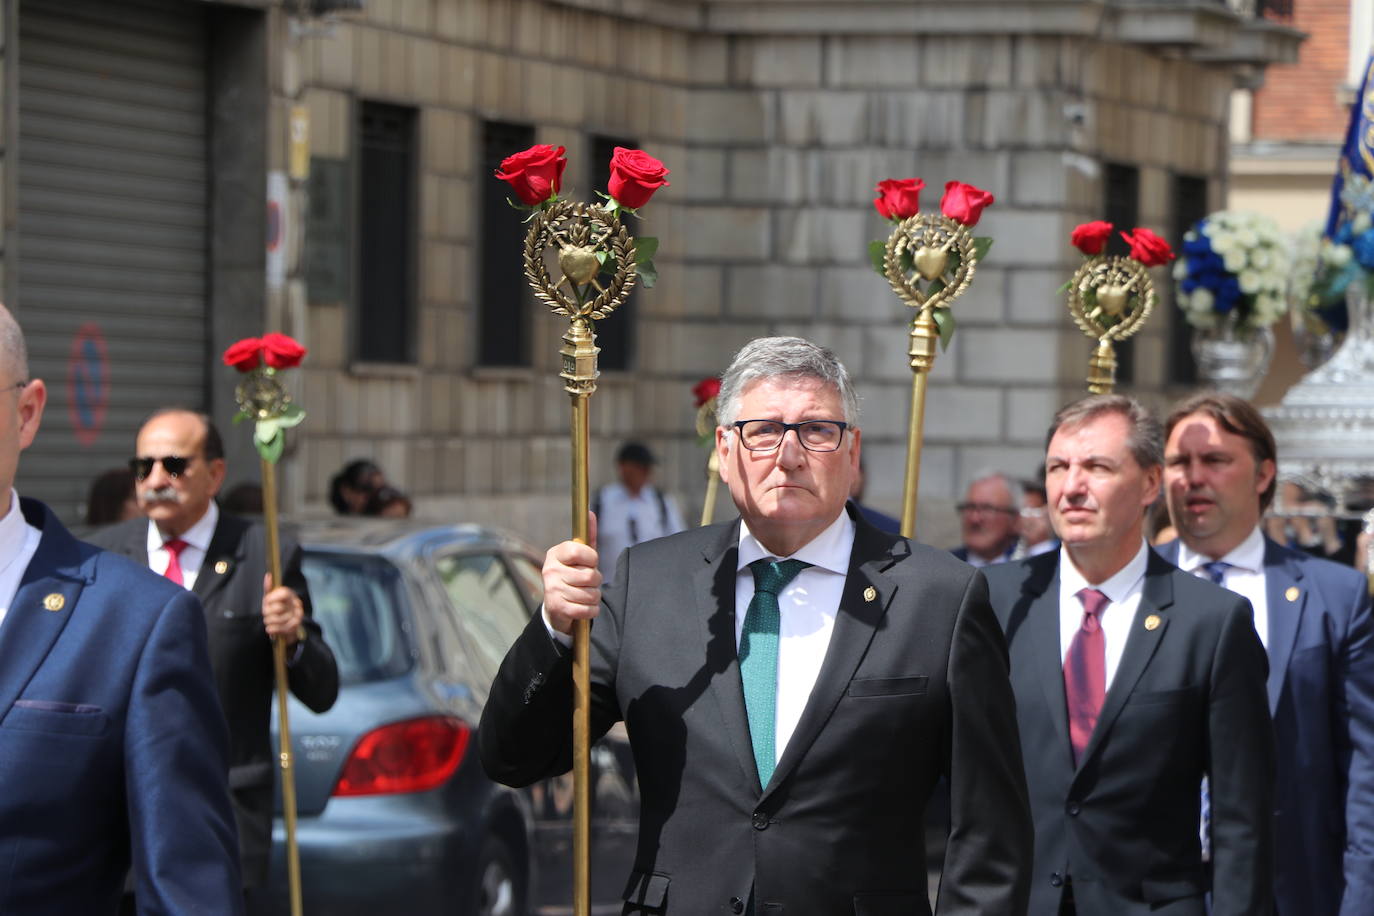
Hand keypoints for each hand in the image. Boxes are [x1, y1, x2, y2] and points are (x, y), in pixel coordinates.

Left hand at [262, 575, 304, 643]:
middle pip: (278, 608)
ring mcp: (297, 616)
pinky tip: (271, 628)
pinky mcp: (295, 627)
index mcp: (291, 594)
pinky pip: (279, 628)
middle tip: (266, 614)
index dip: (272, 598)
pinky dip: (272, 629)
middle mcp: (296, 604)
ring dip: (268, 621)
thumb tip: (268, 575)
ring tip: (269, 621)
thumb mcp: (271, 599)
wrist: (287, 627)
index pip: (284, 593)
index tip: (266, 601)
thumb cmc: (276, 611)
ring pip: (277, 619)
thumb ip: (269, 588)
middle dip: (267, 612)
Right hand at [543, 512, 599, 635]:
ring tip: (585, 594)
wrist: (556, 607)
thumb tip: (590, 513)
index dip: (591, 558)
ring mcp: (552, 590)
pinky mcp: (558, 608)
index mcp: (555, 554)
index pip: (578, 551)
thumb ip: (588, 536)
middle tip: (588, 582)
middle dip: (596, 581)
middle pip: (589, 575)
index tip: (590, 562)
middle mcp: (550, 570)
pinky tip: (584, 606)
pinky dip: (592, 610)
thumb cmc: (572, 576)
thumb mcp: (580, 557)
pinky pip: (588, 609)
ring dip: (594, 596)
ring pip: (591, 594)